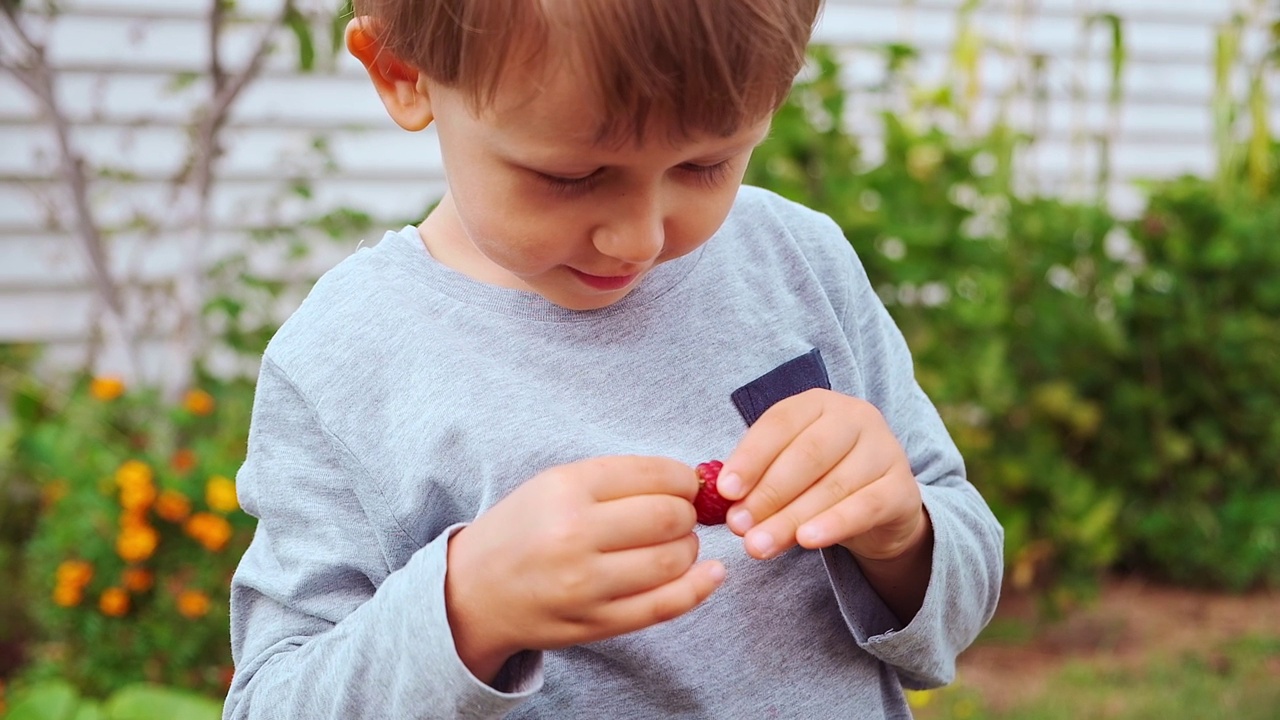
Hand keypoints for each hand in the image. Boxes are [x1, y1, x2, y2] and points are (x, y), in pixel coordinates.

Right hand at [444, 456, 725, 682]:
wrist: (472, 592)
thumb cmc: (522, 530)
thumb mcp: (554, 485)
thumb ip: (617, 480)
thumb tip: (690, 481)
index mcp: (565, 488)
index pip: (654, 474)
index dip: (684, 479)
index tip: (685, 484)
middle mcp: (574, 534)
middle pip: (670, 516)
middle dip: (687, 513)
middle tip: (677, 515)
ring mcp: (585, 584)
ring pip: (674, 559)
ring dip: (689, 548)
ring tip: (673, 544)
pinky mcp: (596, 622)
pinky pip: (665, 605)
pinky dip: (699, 587)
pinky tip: (711, 573)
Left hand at [715, 389, 927, 562]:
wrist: (878, 506)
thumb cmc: (818, 480)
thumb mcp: (786, 469)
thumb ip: (757, 478)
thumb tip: (725, 501)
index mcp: (818, 403)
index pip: (780, 423)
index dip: (750, 457)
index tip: (725, 492)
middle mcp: (855, 417)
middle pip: (807, 455)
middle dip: (768, 494)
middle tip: (739, 527)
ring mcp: (884, 449)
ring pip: (833, 485)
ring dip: (791, 518)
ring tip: (759, 546)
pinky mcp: (902, 487)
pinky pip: (866, 506)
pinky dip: (834, 524)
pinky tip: (807, 541)